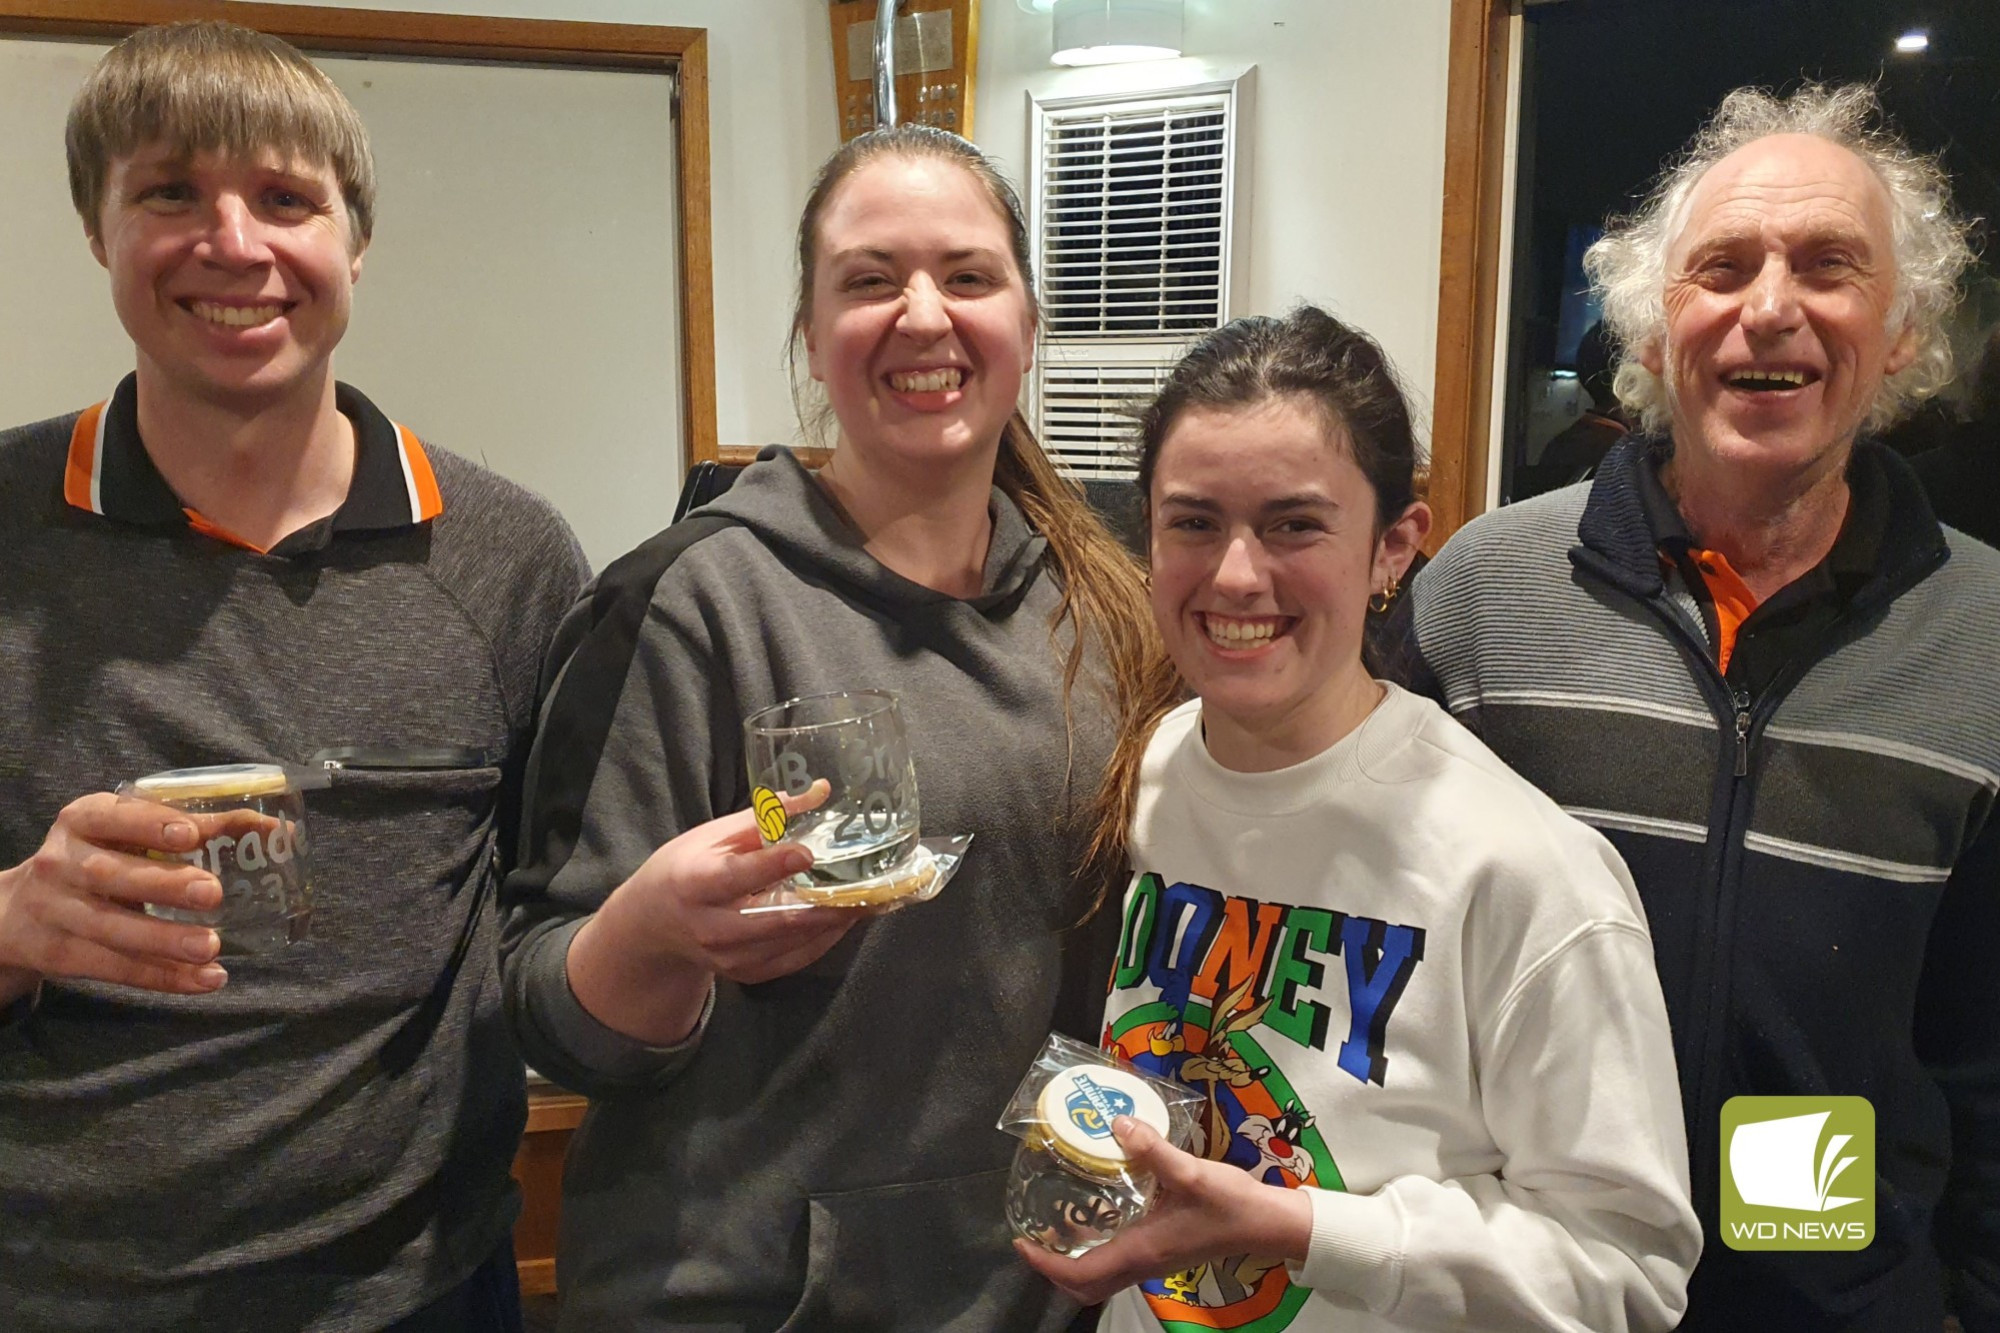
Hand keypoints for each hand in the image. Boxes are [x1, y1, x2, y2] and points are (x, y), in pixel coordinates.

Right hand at [0, 793, 227, 998]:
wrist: (18, 912)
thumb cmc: (97, 858)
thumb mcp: (126, 834)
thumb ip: (193, 828)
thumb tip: (273, 829)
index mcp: (81, 821)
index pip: (111, 817)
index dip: (150, 825)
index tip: (191, 835)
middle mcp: (60, 863)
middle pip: (109, 875)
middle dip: (163, 885)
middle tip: (213, 893)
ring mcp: (57, 911)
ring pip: (111, 928)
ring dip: (165, 941)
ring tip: (212, 947)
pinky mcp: (61, 954)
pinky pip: (114, 968)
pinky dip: (162, 976)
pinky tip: (204, 979)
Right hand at [568, 783, 862, 1041]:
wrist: (654, 925)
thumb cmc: (686, 868)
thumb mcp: (713, 835)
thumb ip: (765, 817)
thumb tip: (819, 791)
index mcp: (695, 884)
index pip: (737, 876)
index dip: (773, 865)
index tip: (807, 851)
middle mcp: (711, 927)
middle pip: (774, 919)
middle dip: (823, 904)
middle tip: (865, 887)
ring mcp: (729, 957)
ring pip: (791, 944)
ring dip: (833, 923)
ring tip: (870, 900)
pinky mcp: (746, 974)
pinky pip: (794, 960)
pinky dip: (824, 939)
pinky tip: (846, 917)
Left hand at [1014, 1116, 1314, 1304]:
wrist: (1268, 1224)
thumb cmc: (1232, 1204)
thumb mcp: (1192, 1171)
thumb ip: (1153, 1150)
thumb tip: (1117, 1124)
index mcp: (1142, 1250)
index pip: (1081, 1274)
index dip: (1046, 1264)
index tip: (1022, 1243)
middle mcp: (1142, 1263)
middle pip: (1085, 1285)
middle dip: (1053, 1269)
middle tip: (1032, 1238)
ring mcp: (1153, 1261)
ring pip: (1100, 1277)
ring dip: (1072, 1261)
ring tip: (1054, 1227)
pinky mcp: (1162, 1253)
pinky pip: (1117, 1263)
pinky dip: (1095, 1250)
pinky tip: (1096, 1216)